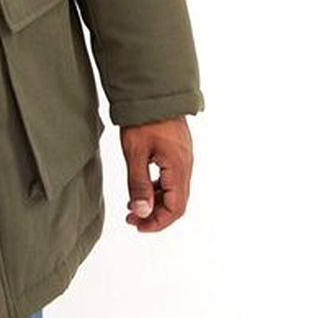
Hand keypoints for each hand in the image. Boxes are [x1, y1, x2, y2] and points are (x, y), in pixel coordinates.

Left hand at [120, 116, 193, 232]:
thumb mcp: (135, 153)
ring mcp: (183, 157)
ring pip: (174, 191)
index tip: (138, 226)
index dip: (158, 222)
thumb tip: (142, 212)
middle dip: (155, 215)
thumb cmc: (143, 120)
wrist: (154, 92)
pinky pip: (171, 178)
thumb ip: (138, 184)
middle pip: (176, 202)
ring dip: (156, 202)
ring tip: (132, 205)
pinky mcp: (177, 151)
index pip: (175, 208)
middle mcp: (185, 165)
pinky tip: (142, 187)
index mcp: (178, 168)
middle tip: (132, 218)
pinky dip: (158, 188)